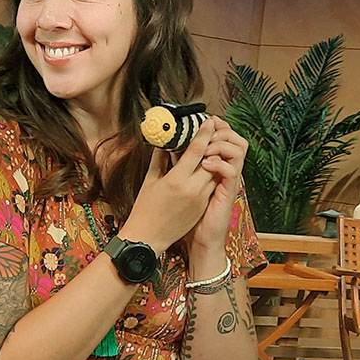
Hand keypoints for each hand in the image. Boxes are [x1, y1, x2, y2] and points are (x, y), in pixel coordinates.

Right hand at [119, 122, 218, 253]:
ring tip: (207, 152)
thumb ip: (160, 159)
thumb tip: (165, 142)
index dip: (204, 133)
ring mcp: (200, 199)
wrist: (148, 237)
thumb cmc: (145, 209)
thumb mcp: (150, 181)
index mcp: (176, 180)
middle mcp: (192, 188)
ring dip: (212, 161)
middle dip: (212, 145)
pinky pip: (210, 186)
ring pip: (214, 172)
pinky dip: (208, 176)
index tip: (208, 122)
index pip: (197, 150)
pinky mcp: (203, 207)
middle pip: (212, 159)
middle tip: (210, 134)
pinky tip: (203, 171)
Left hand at [179, 116, 247, 257]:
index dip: (218, 126)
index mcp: (216, 167)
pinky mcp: (228, 193)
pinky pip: (232, 171)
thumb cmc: (188, 213)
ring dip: (221, 144)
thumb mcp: (182, 183)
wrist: (198, 238)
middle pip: (237, 139)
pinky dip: (220, 163)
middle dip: (222, 131)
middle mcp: (226, 171)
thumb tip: (167, 146)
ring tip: (204, 149)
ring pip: (239, 150)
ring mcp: (229, 181)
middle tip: (207, 131)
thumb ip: (181, 165)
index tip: (204, 119)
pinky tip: (205, 164)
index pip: (225, 138)